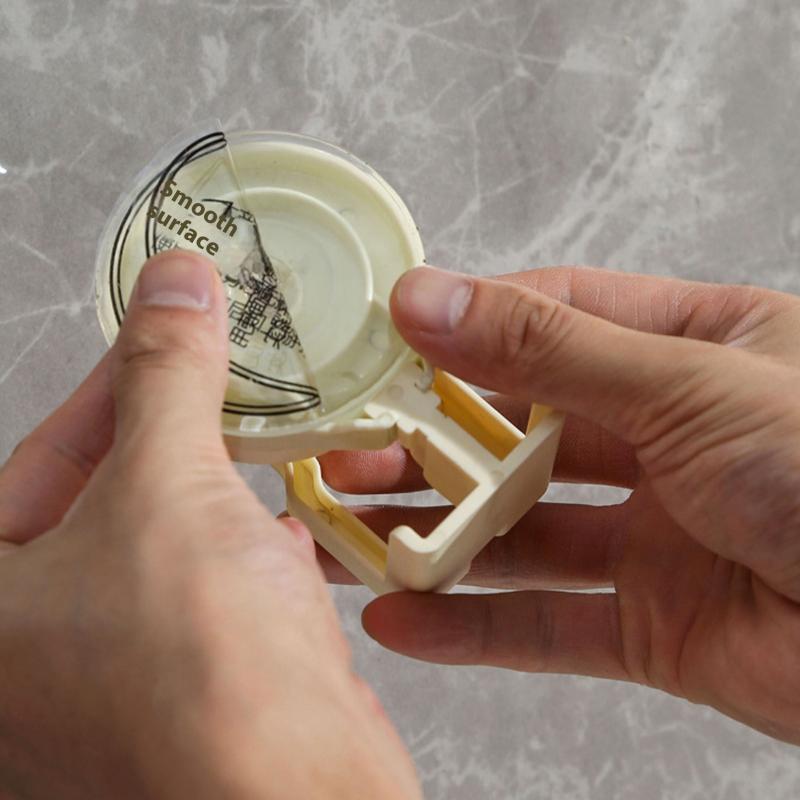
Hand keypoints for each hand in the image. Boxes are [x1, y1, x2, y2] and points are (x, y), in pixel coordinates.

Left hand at [0, 252, 420, 799]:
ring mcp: (122, 671)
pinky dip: (255, 549)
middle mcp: (41, 649)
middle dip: (181, 430)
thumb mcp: (169, 486)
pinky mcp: (198, 685)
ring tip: (269, 434)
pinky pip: (219, 589)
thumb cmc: (202, 670)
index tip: (169, 324)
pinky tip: (288, 527)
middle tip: (225, 371)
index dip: (116, 377)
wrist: (303, 793)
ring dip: (228, 486)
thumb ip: (167, 377)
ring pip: (177, 540)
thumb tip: (172, 282)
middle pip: (113, 494)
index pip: (47, 453)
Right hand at [320, 265, 799, 744]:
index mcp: (692, 350)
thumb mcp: (688, 384)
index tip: (381, 344)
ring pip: (521, 533)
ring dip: (434, 538)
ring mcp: (659, 534)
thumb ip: (549, 348)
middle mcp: (668, 438)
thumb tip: (428, 298)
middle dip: (427, 448)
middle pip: (519, 435)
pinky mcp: (656, 625)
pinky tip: (403, 620)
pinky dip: (475, 628)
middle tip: (341, 456)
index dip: (462, 328)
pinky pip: (550, 625)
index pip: (549, 319)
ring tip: (347, 539)